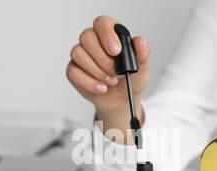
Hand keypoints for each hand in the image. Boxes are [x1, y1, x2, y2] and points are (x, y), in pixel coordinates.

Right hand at [66, 16, 149, 134]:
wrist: (121, 101)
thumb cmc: (130, 81)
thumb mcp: (142, 68)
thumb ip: (142, 54)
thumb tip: (139, 41)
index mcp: (110, 34)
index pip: (102, 23)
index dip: (107, 35)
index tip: (116, 51)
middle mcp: (93, 41)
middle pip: (87, 37)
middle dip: (103, 59)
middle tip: (116, 73)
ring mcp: (82, 56)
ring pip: (78, 54)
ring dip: (96, 71)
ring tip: (111, 81)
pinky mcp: (74, 71)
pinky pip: (73, 72)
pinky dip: (89, 83)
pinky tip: (101, 88)